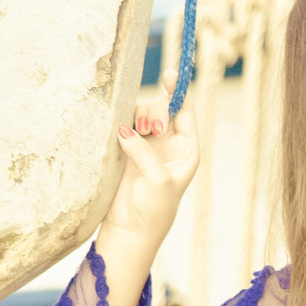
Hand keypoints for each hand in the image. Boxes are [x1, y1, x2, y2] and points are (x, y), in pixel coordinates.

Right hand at [103, 69, 200, 248]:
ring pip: (141, 115)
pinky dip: (120, 124)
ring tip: (133, 134)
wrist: (130, 230)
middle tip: (149, 128)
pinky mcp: (125, 151)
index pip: (185, 113)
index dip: (178, 93)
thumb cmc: (154, 210)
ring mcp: (146, 146)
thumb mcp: (158, 180)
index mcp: (187, 150)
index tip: (169, 75)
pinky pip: (123, 126)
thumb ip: (144, 151)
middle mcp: (168, 145)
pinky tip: (118, 134)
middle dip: (155, 111)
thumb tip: (124, 129)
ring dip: (137, 117)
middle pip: (162, 109)